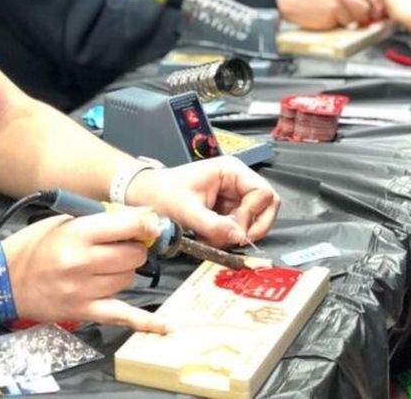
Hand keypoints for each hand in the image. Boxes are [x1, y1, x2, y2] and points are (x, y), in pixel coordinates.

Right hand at [2, 209, 168, 332]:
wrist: (2, 280)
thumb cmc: (33, 245)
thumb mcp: (63, 221)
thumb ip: (101, 219)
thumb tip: (142, 217)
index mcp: (77, 234)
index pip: (128, 226)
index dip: (144, 224)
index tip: (148, 224)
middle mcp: (83, 263)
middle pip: (133, 255)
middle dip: (133, 248)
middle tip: (120, 246)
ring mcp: (84, 290)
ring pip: (128, 279)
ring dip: (125, 272)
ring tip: (105, 267)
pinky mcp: (84, 312)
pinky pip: (121, 316)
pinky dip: (145, 322)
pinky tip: (165, 325)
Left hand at [126, 155, 279, 246]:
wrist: (145, 194)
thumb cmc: (162, 193)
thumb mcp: (187, 211)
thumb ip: (214, 226)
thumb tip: (239, 237)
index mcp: (231, 170)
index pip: (263, 192)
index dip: (254, 214)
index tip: (236, 231)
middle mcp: (236, 180)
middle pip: (265, 205)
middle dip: (253, 226)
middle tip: (235, 240)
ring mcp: (233, 195)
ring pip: (254, 218)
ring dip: (239, 233)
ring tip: (216, 238)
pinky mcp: (226, 208)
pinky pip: (239, 225)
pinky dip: (229, 235)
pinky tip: (211, 237)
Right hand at [270, 0, 383, 28]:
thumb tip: (363, 5)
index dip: (373, 4)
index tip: (372, 12)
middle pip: (368, 5)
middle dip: (364, 15)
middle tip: (355, 18)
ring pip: (359, 16)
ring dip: (351, 20)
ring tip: (335, 15)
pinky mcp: (334, 11)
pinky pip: (346, 23)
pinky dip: (339, 24)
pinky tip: (326, 17)